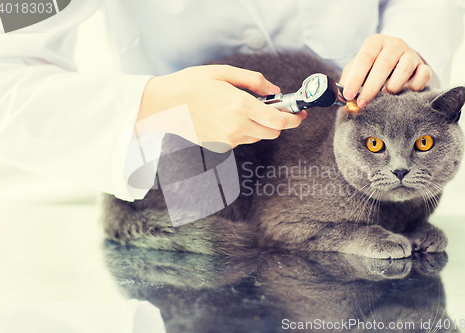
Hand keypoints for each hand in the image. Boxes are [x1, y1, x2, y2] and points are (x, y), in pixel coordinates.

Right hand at [137, 65, 305, 149]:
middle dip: (277, 122)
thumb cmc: (191, 84)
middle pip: (272, 132)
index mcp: (240, 105)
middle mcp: (236, 126)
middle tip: (271, 109)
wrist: (164, 104)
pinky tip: (227, 118)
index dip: (294, 119)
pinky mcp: (219, 146)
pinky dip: (242, 131)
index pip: (278, 120)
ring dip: (259, 126)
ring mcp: (227, 139)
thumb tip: (274, 90)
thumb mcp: (224, 72)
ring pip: (257, 137)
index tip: (299, 115)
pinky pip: (240, 140)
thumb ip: (254, 81)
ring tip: (241, 110)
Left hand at [339, 34, 431, 108]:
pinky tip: (404, 93)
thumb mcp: (357, 69)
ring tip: (384, 96)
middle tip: (362, 103)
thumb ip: (348, 81)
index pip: (364, 58)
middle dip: (371, 88)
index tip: (349, 96)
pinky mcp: (423, 65)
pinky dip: (414, 86)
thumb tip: (343, 101)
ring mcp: (410, 53)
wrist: (396, 62)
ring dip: (393, 87)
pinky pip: (423, 74)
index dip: (355, 78)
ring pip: (405, 68)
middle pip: (384, 64)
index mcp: (375, 42)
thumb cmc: (372, 68)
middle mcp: (394, 44)